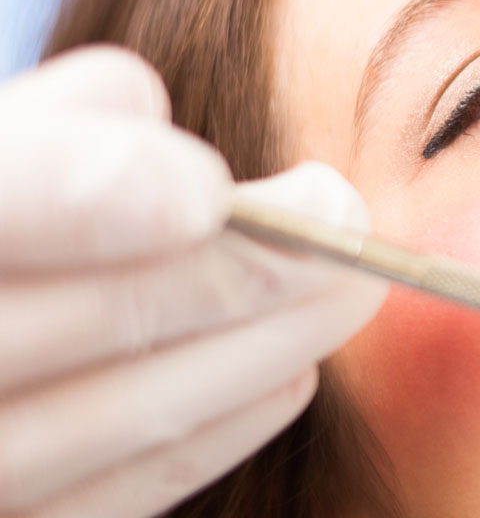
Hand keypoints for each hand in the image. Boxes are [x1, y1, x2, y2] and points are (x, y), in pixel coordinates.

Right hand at [0, 47, 387, 516]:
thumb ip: (34, 132)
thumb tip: (140, 99)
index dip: (96, 193)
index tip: (208, 184)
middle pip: (76, 319)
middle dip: (233, 266)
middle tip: (341, 212)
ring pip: (118, 416)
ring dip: (258, 345)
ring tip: (347, 282)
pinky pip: (115, 499)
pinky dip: (213, 431)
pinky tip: (289, 374)